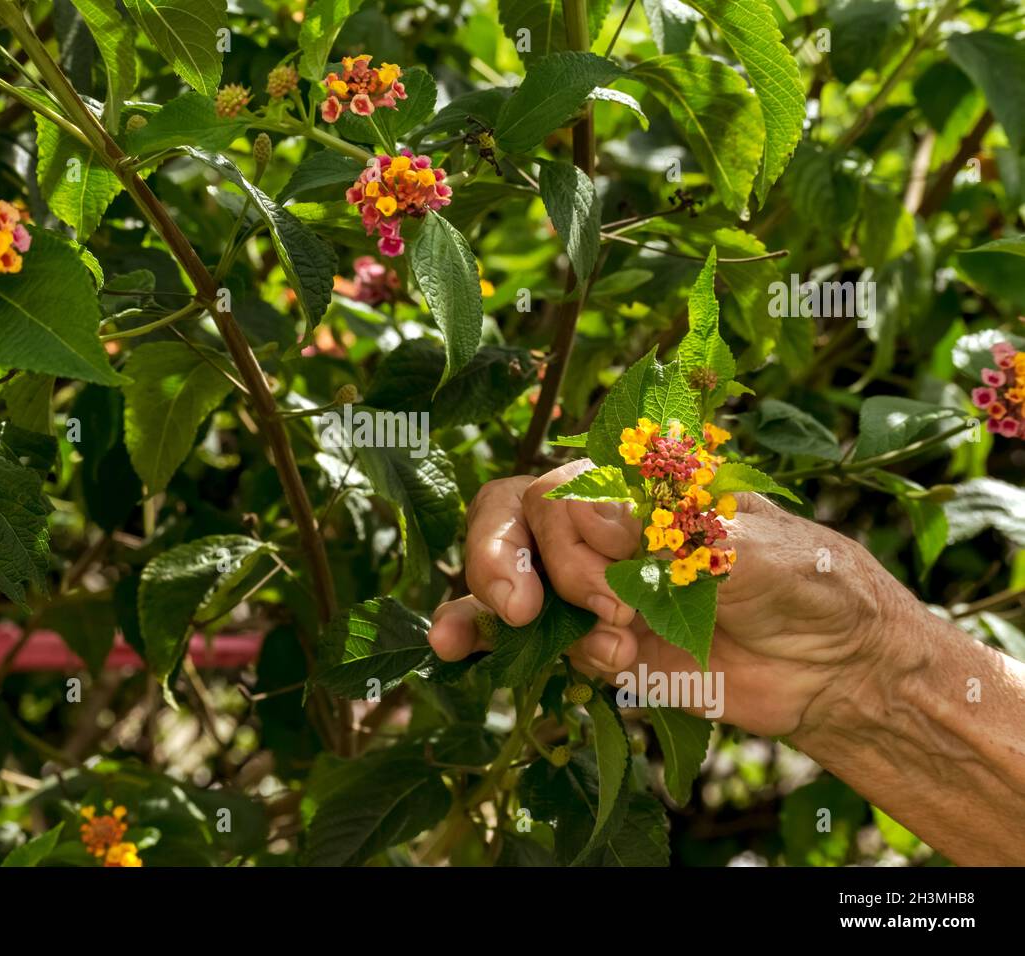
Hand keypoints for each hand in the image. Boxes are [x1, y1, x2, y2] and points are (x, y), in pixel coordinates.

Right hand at [428, 460, 903, 737]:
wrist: (837, 669)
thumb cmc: (805, 579)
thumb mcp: (745, 544)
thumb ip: (665, 529)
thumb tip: (579, 509)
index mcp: (637, 488)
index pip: (555, 492)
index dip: (559, 539)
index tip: (606, 595)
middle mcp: (605, 530)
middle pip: (510, 521)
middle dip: (497, 559)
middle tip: (518, 610)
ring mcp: (596, 588)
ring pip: (505, 578)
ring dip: (484, 606)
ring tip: (469, 640)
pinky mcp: (599, 644)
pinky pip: (536, 642)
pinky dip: (520, 648)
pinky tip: (511, 653)